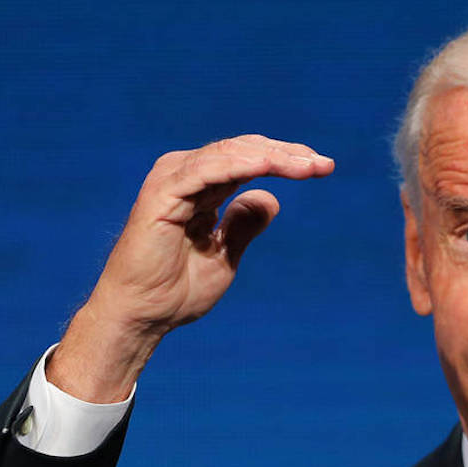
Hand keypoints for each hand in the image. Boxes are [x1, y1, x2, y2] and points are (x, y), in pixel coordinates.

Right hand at [49, 135, 334, 401]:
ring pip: (230, 155)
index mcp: (202, 186)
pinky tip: (268, 165)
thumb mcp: (226, 254)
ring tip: (306, 166)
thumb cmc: (176, 290)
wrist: (143, 316)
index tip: (324, 167)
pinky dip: (238, 164)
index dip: (287, 159)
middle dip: (288, 154)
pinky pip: (206, 171)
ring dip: (271, 157)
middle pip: (245, 150)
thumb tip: (271, 198)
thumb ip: (244, 224)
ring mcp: (172, 181)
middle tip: (324, 165)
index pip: (250, 159)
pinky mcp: (162, 194)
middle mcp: (186, 175)